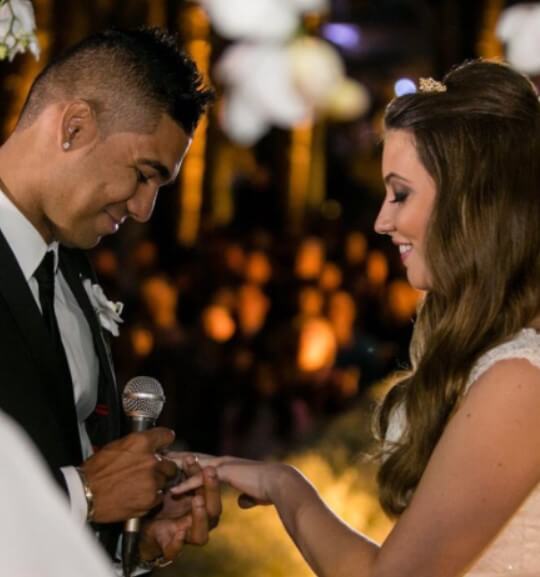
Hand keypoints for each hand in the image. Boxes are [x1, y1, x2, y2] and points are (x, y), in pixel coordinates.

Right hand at [81, 427, 177, 522]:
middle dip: (163, 467)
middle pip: (171, 462)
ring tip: (141, 485)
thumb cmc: (95, 471)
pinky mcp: (150, 499)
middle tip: (150, 471)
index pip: (166, 436)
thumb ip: (137, 445)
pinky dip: (152, 497)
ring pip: (166, 480)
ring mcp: (152, 480)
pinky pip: (159, 497)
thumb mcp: (116, 446)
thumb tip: (149, 445)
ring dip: (157, 482)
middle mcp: (151, 460)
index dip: (165, 441)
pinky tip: (138, 496)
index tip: (164, 445)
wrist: (84, 494)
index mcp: (141, 442)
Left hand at [138, 457, 222, 563]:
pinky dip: (177, 542)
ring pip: (201, 534)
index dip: (209, 475)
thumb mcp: (172, 484)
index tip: (201, 460)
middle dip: (212, 489)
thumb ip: (180, 470)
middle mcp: (200, 521)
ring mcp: (186, 536)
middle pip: (214, 509)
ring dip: (200, 516)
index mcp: (203, 504)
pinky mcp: (169, 547)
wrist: (143, 527)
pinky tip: (178, 532)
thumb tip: (177, 443)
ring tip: (197, 500)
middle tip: (209, 471)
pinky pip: (175, 549)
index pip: (211, 490)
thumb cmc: (163, 501)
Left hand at [169, 453, 288, 508]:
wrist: (278, 483)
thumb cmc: (269, 488)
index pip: (203, 462)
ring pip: (194, 466)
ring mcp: (222, 466)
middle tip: (159, 456)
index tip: (175, 461)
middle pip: (194, 459)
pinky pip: (202, 481)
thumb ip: (246, 495)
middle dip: (177, 458)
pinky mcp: (224, 474)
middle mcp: (222, 462)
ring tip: (159, 469)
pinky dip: (188, 486)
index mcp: (228, 466)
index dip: (189, 462)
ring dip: (176, 468)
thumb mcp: (253, 493)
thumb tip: (242, 501)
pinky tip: (174, 491)